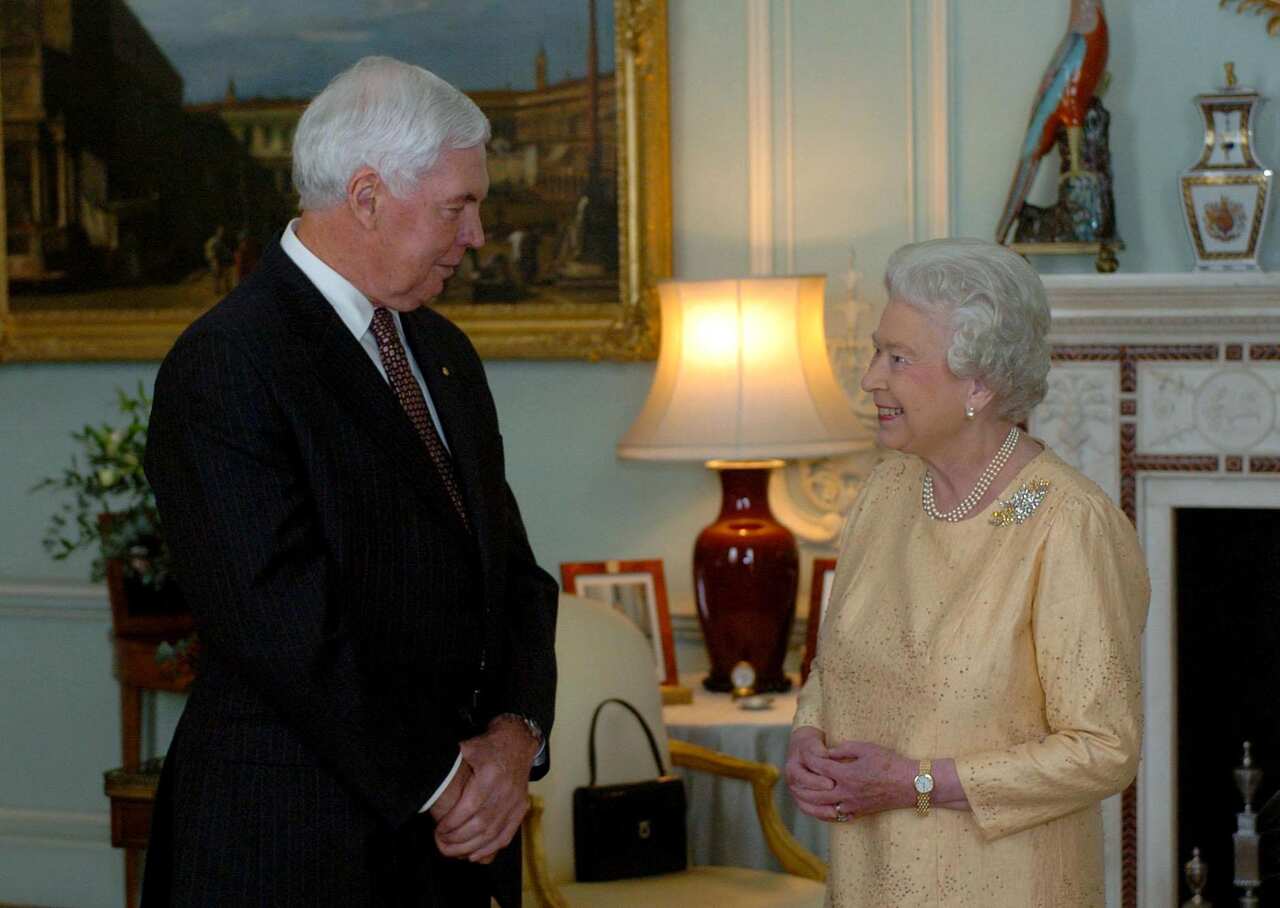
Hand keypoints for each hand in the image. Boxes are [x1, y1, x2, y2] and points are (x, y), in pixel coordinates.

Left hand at [434, 716, 539, 862]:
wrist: (517, 744)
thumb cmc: (488, 747)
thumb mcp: (468, 747)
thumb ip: (449, 761)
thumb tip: (426, 772)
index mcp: (490, 775)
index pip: (470, 807)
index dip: (452, 823)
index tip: (438, 829)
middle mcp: (505, 791)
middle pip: (480, 825)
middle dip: (457, 839)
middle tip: (440, 842)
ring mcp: (515, 803)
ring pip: (492, 834)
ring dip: (470, 848)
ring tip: (451, 851)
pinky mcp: (520, 810)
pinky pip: (506, 836)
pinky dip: (489, 849)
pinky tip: (474, 856)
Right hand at [785, 726, 834, 820]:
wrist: (806, 750)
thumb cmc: (812, 745)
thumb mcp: (813, 743)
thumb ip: (817, 749)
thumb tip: (823, 754)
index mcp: (792, 768)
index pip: (803, 778)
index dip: (817, 782)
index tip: (831, 784)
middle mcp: (792, 783)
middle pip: (804, 794)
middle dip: (821, 798)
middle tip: (837, 801)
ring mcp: (797, 793)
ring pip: (806, 806)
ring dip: (821, 810)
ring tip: (836, 813)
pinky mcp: (803, 801)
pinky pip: (811, 811)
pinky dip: (822, 815)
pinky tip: (836, 817)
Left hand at [802, 740, 914, 821]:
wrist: (910, 785)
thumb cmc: (890, 763)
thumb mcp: (866, 748)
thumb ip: (843, 749)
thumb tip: (828, 752)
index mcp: (846, 774)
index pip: (819, 766)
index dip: (809, 758)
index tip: (803, 752)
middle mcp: (845, 792)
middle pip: (813, 791)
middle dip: (801, 782)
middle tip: (794, 774)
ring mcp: (850, 805)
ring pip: (821, 807)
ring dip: (807, 799)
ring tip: (799, 791)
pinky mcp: (857, 812)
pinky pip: (833, 815)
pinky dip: (821, 811)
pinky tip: (816, 805)